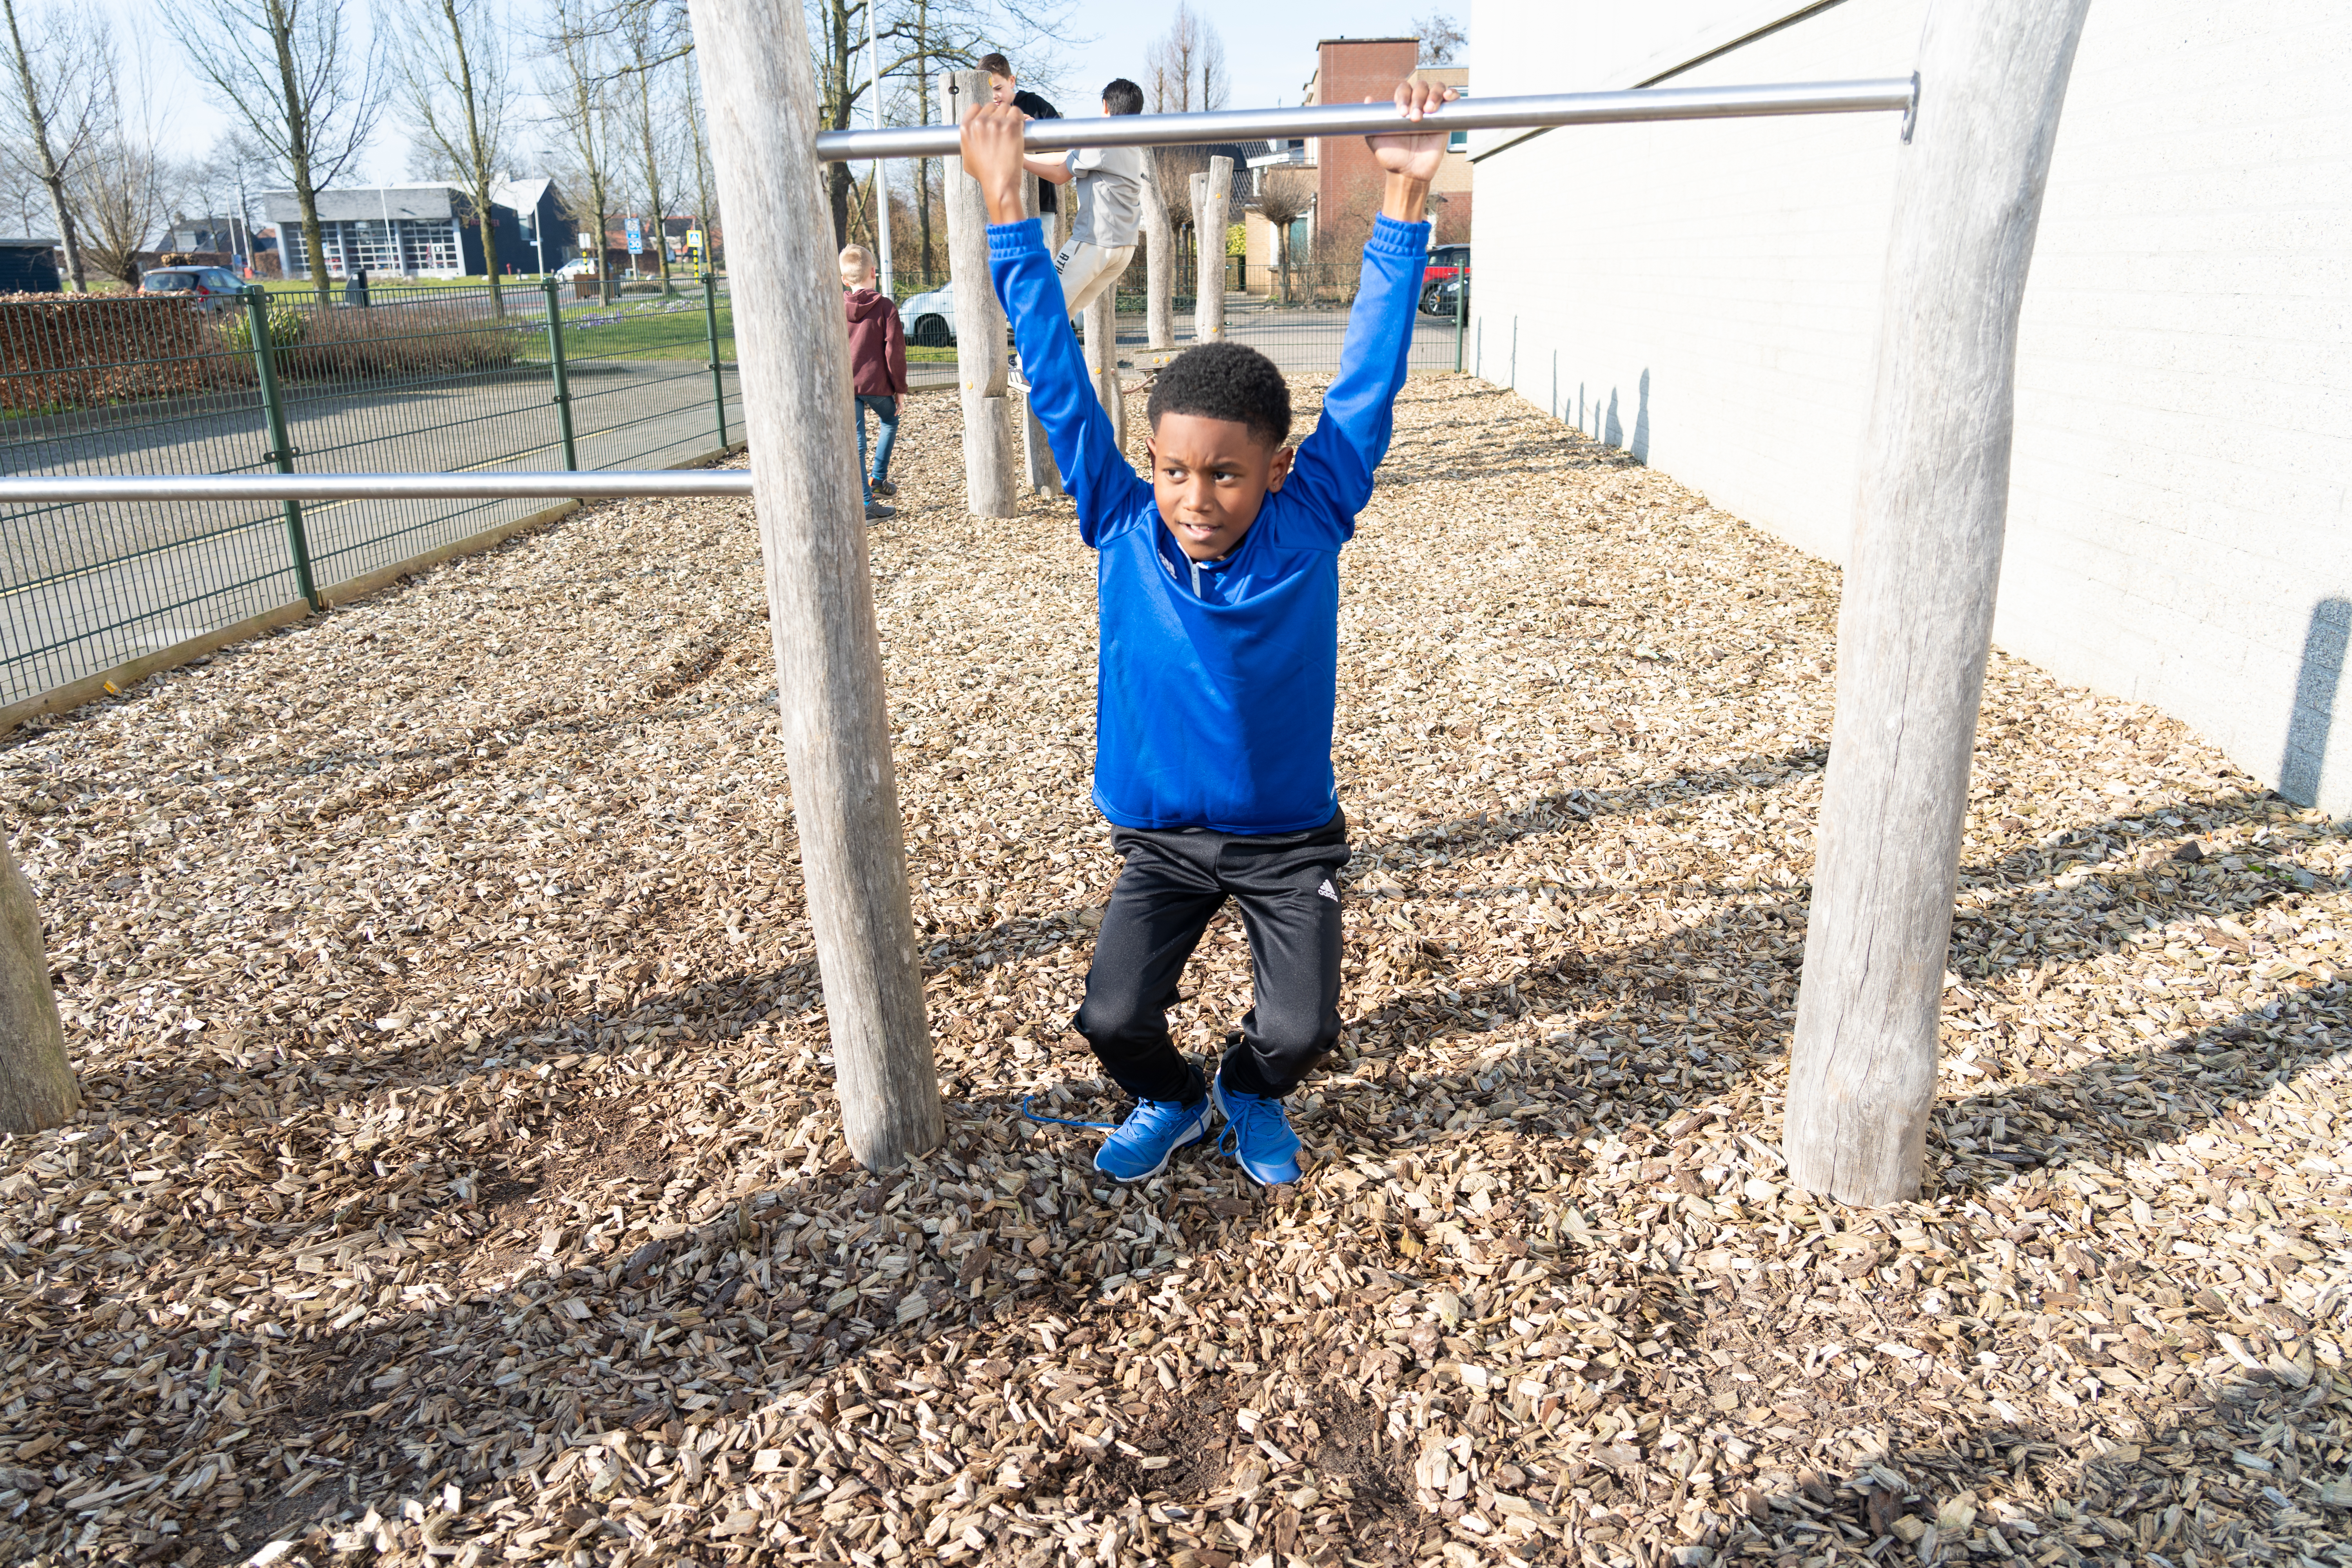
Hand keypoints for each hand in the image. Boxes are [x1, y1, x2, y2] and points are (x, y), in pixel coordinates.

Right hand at [961, 101, 1029, 224]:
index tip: (991, 120)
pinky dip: (1020, 119)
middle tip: (1004, 129)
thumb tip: (972, 134)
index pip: (975, 107)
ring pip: (1005, 108)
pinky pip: (1017, 112)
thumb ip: (967, 141)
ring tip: (1012, 131)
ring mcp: (995, 123)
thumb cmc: (985, 174)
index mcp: (966, 128)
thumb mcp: (966, 158)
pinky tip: (1019, 129)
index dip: (985, 113)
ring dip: (1010, 117)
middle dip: (998, 115)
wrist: (999, 184)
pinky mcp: (1011, 126)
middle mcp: (979, 123)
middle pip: (991, 107)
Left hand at [1365, 79, 1458, 183]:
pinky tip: (1448, 97)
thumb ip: (1371, 121)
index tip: (1402, 113)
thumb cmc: (1391, 157)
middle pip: (1421, 87)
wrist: (1408, 173)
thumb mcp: (1375, 140)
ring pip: (1436, 89)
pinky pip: (1451, 100)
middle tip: (1415, 118)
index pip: (1404, 89)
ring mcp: (1432, 111)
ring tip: (1429, 111)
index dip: (1404, 96)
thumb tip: (1368, 99)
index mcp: (1402, 106)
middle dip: (1418, 98)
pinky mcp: (1445, 119)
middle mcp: (1417, 105)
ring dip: (1434, 95)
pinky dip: (1452, 94)